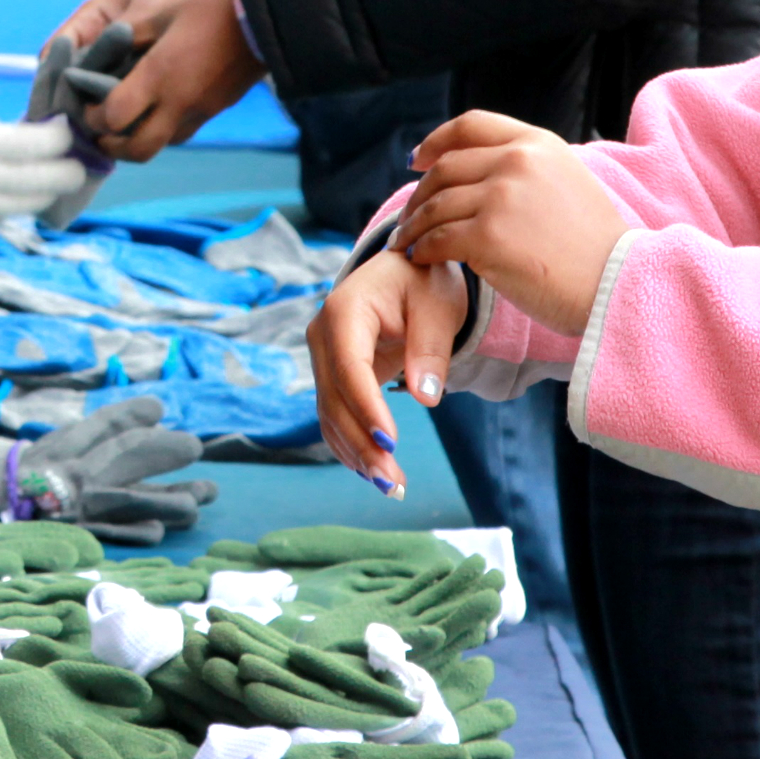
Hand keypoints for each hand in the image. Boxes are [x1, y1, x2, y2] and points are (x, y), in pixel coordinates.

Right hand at [0, 81, 93, 233]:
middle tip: (73, 157)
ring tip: (51, 176)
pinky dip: (13, 208)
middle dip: (68, 169)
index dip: (61, 136)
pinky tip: (13, 194)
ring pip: (26, 208)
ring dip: (45, 191)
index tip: (62, 126)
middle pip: (45, 183)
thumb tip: (13, 136)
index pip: (42, 146)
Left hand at [65, 0, 262, 159]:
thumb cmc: (210, 8)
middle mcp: (178, 102)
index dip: (93, 116)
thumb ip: (129, 38)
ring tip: (124, 124)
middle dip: (111, 147)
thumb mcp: (161, 15)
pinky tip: (155, 112)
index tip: (87, 104)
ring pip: (160, 146)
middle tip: (100, 131)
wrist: (266, 18)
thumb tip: (102, 52)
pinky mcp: (215, 111)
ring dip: (136, 142)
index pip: (114, 116)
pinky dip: (162, 132)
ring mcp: (200, 111)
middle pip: (136, 150)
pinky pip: (181, 133)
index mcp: (159, 75)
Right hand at [311, 248, 465, 494]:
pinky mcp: (331, 376)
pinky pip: (334, 416)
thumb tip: (426, 396)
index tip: (389, 442)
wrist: (404, 271)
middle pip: (334, 399)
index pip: (349, 367)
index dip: (366, 407)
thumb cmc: (423, 281)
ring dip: (356, 453)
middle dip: (362, 443)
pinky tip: (373, 473)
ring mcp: (322, 358)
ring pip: (330, 415)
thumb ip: (430, 347)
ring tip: (392, 487)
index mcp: (344, 311)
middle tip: (393, 483)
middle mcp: (322, 336)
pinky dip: (350, 446)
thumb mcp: (437, 304)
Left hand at [396, 111, 629, 334]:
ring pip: (435, 206)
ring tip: (406, 243)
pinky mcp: (488, 237)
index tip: (416, 160)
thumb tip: (479, 170)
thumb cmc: (593, 246)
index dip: (435, 140)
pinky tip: (419, 260)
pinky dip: (422, 250)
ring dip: (413, 226)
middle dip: (418, 194)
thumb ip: (526, 168)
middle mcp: (517, 161)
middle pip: (445, 168)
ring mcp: (500, 198)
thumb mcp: (566, 181)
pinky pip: (437, 240)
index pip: (470, 125)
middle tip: (408, 217)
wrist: (616, 284)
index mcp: (537, 143)